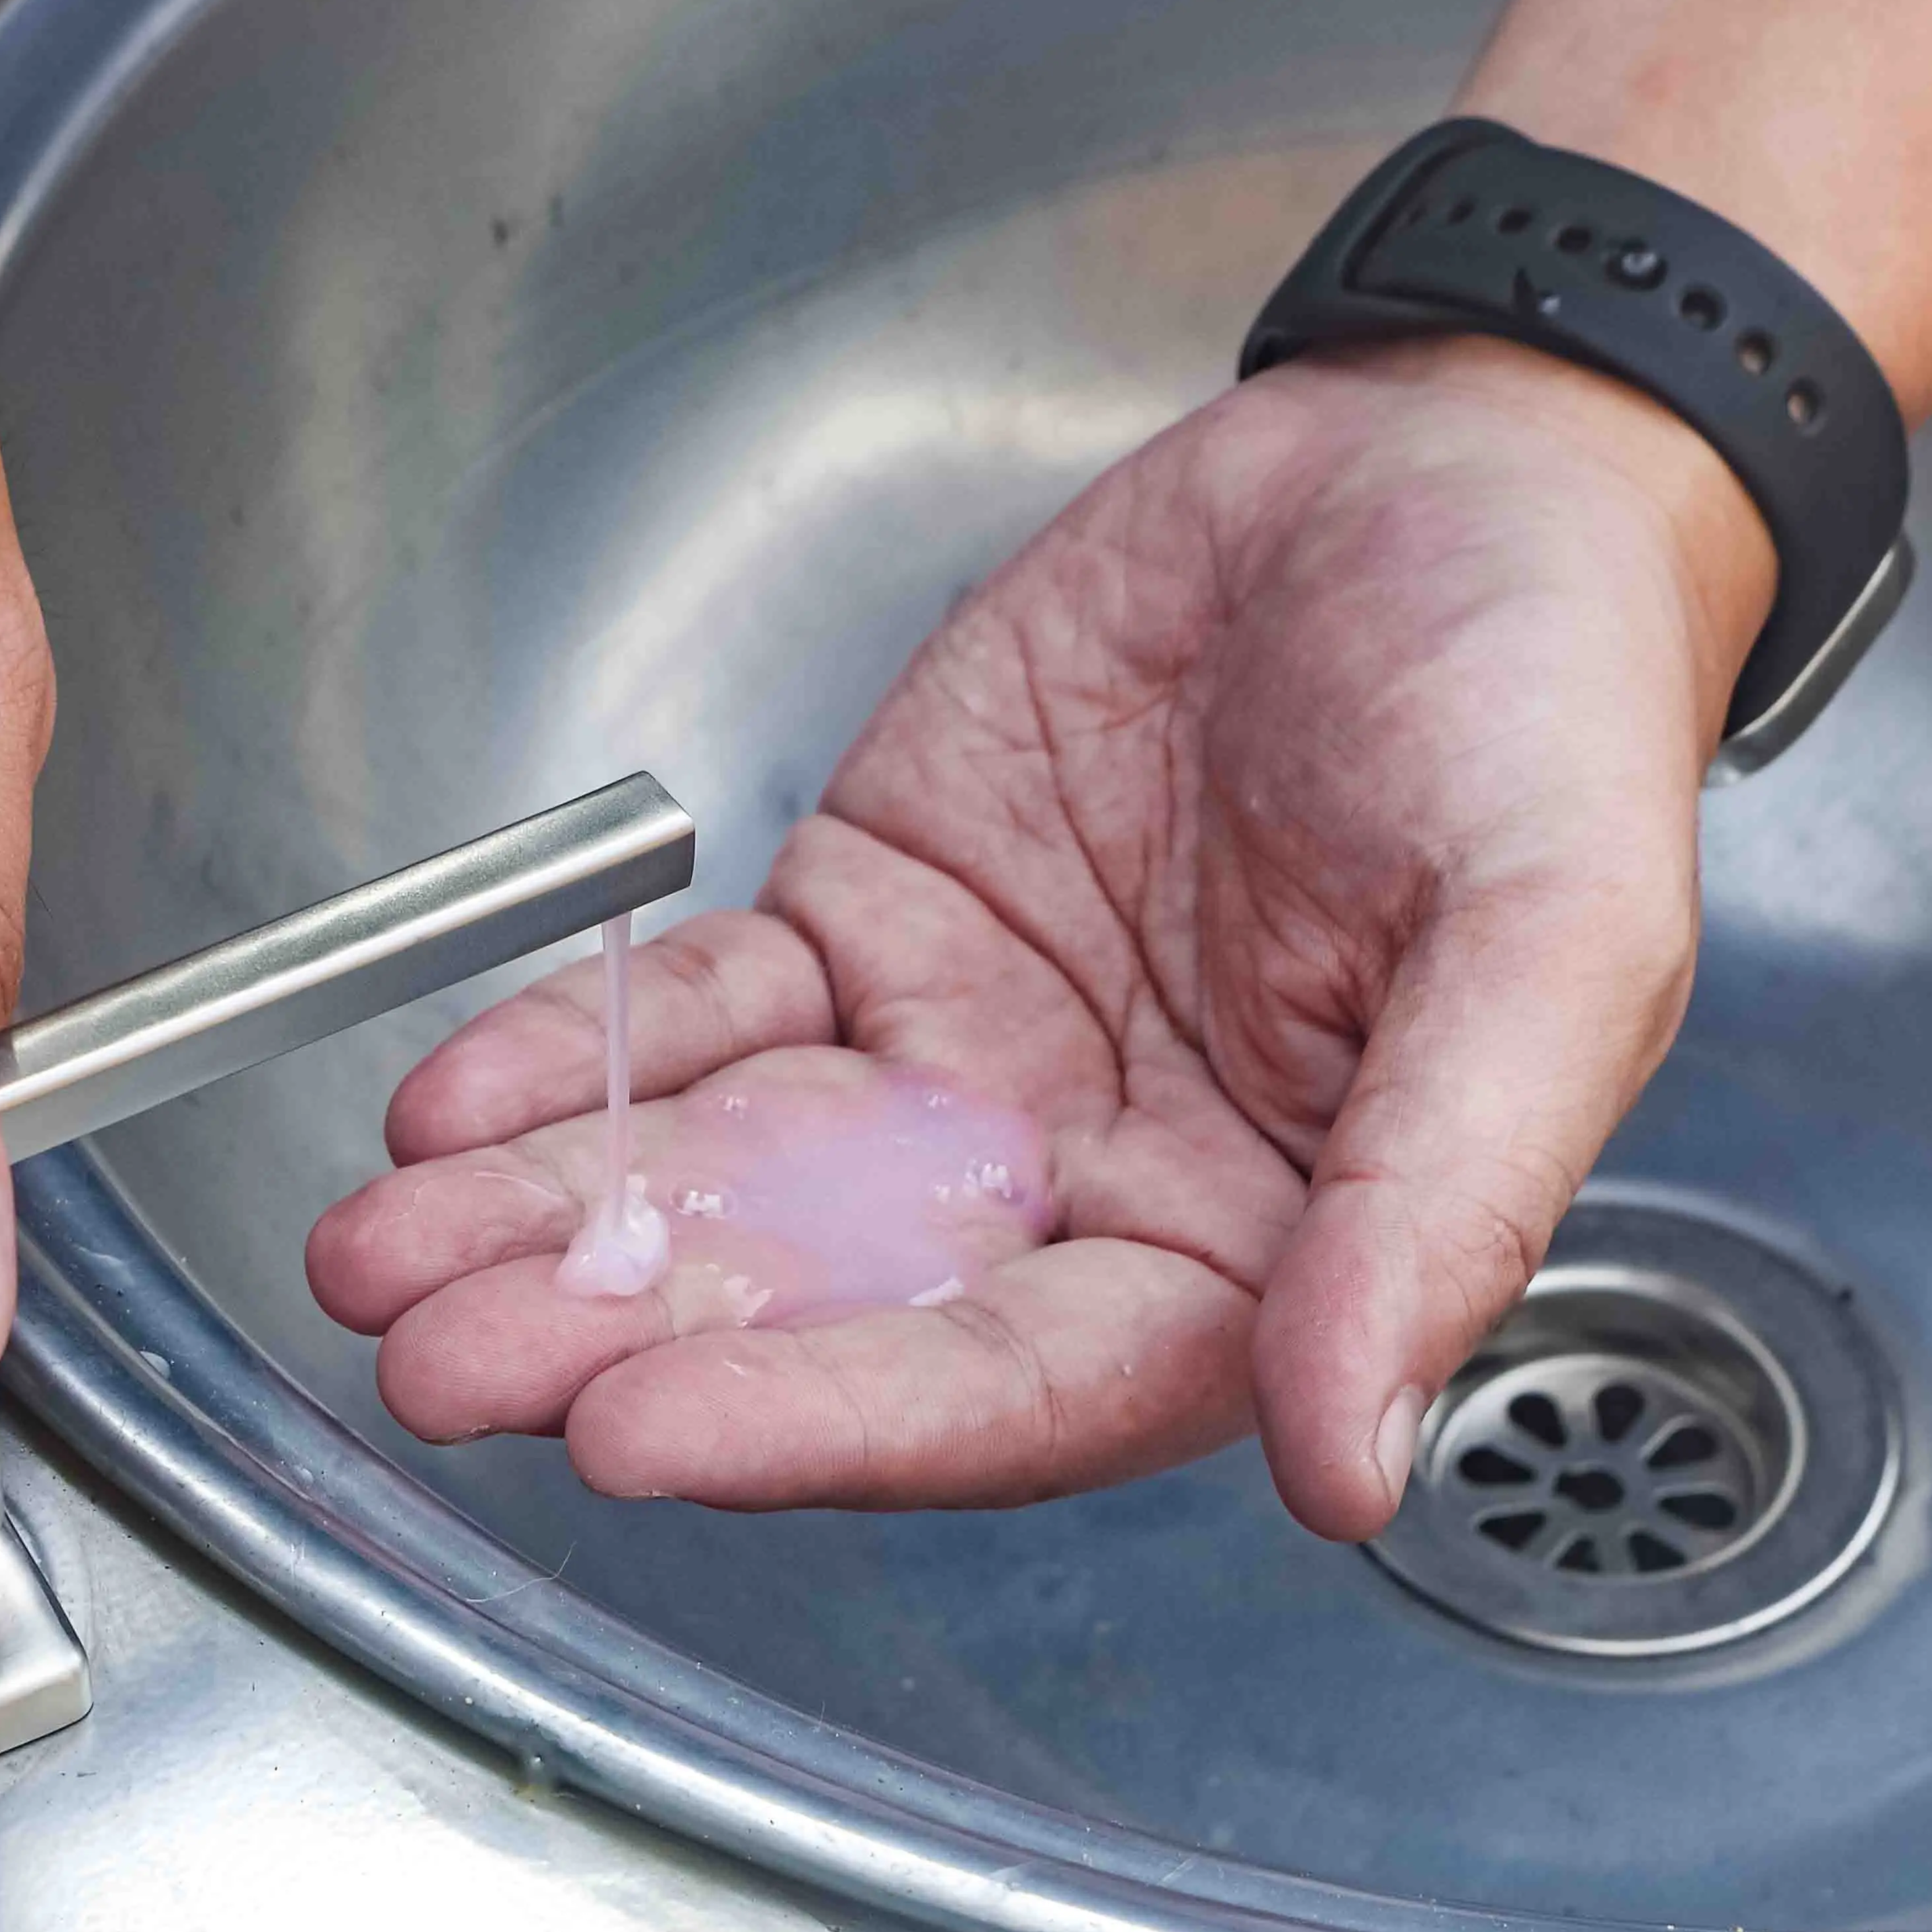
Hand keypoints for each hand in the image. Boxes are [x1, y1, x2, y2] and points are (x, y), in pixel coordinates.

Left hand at [307, 336, 1772, 1538]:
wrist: (1447, 471)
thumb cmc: (1540, 699)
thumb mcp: (1553, 943)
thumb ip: (1441, 1204)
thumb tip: (1344, 1460)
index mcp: (1249, 1243)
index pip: (1009, 1382)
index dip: (821, 1419)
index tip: (636, 1435)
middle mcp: (1078, 1181)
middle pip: (822, 1304)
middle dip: (620, 1337)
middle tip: (439, 1364)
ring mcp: (956, 1056)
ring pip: (726, 1170)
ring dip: (548, 1220)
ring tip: (378, 1260)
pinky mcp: (874, 921)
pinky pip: (704, 1011)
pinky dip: (571, 1057)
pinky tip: (452, 1104)